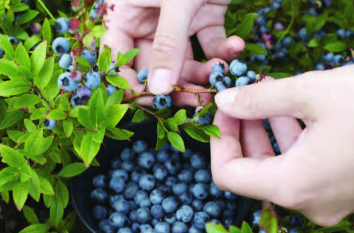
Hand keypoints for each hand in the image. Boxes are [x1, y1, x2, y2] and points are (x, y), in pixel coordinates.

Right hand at [101, 0, 244, 105]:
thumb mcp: (175, 1)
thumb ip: (168, 44)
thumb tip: (159, 89)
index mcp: (126, 12)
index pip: (117, 56)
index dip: (128, 82)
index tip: (149, 101)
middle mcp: (148, 19)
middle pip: (155, 64)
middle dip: (176, 84)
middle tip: (195, 101)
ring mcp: (177, 19)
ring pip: (185, 59)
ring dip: (204, 71)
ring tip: (223, 74)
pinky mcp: (204, 15)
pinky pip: (209, 42)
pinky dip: (223, 50)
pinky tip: (236, 47)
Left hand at [210, 63, 353, 225]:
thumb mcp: (311, 92)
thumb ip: (258, 99)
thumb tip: (224, 101)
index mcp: (294, 185)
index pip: (228, 175)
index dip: (219, 141)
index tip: (224, 110)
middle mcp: (309, 202)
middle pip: (254, 171)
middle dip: (244, 131)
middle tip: (245, 97)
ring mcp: (330, 200)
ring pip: (280, 167)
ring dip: (270, 131)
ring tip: (271, 97)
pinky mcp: (346, 189)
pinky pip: (306, 168)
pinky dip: (295, 140)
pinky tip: (297, 110)